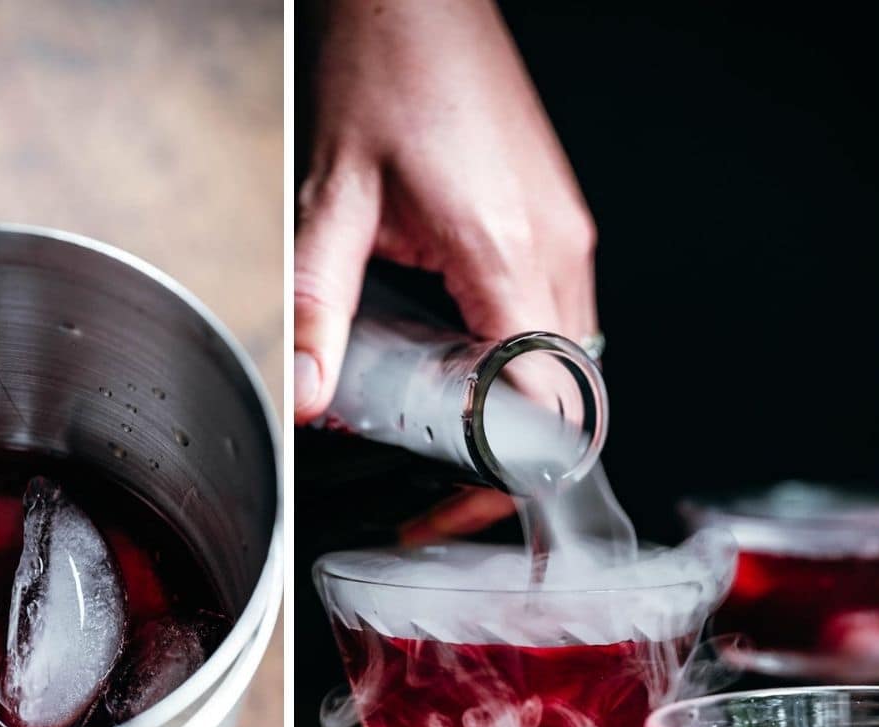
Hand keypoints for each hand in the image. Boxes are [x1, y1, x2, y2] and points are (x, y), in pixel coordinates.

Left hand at [296, 0, 597, 537]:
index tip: (452, 507)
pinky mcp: (563, 221)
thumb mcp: (330, 197)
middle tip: (439, 486)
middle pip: (565, 400)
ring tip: (446, 423)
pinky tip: (465, 351)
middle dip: (507, 456)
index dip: (501, 477)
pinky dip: (521, 355)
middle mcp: (556, 251)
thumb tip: (308, 393)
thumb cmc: (385, 67)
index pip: (539, 409)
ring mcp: (570, 235)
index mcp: (505, 255)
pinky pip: (561, 316)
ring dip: (516, 405)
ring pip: (570, 363)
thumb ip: (317, 304)